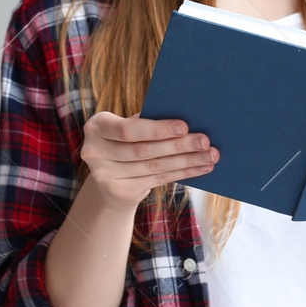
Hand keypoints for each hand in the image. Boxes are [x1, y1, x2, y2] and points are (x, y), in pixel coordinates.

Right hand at [79, 111, 217, 210]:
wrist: (111, 176)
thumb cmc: (129, 140)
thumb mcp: (132, 126)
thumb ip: (150, 120)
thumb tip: (190, 115)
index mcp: (97, 126)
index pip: (127, 129)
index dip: (157, 129)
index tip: (184, 126)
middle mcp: (94, 151)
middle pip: (143, 150)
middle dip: (178, 145)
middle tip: (205, 141)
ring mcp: (104, 175)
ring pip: (154, 166)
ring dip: (187, 161)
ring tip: (210, 155)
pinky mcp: (119, 191)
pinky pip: (158, 179)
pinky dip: (184, 172)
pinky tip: (202, 167)